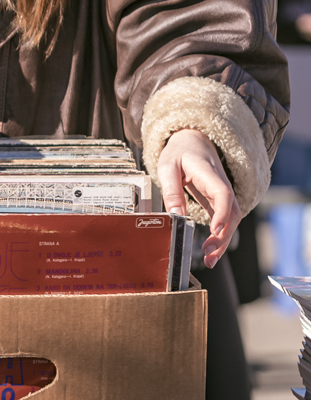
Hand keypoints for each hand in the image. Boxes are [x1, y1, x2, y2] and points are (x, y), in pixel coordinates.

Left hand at [155, 128, 240, 266]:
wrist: (193, 140)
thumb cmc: (179, 152)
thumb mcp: (167, 166)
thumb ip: (171, 189)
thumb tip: (175, 215)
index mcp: (208, 173)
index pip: (223, 194)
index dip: (222, 213)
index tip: (214, 230)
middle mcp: (221, 184)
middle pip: (232, 212)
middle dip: (223, 235)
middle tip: (208, 255)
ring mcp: (223, 193)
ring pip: (231, 219)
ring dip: (223, 240)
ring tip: (210, 259)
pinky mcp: (219, 200)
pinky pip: (224, 219)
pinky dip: (220, 235)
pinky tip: (211, 250)